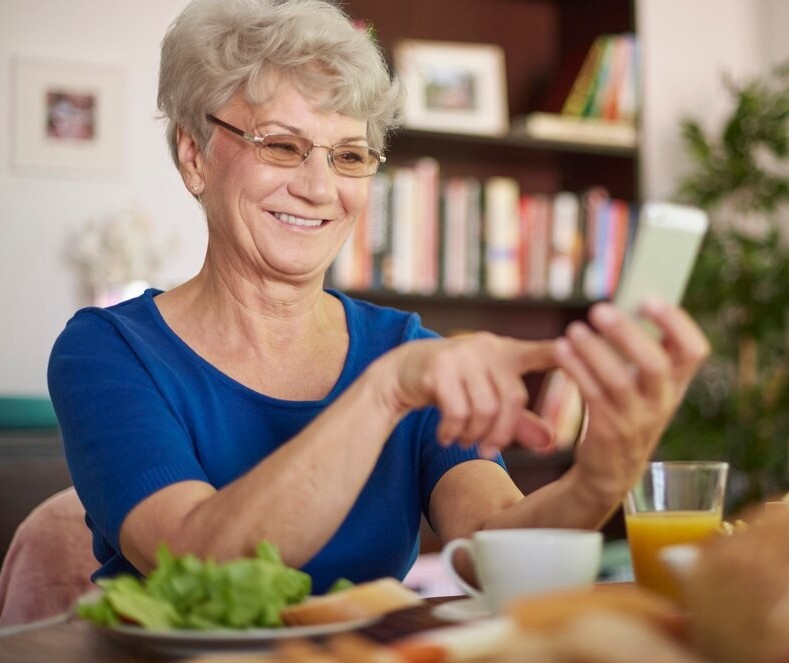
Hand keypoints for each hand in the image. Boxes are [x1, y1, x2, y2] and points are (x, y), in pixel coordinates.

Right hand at [378, 333, 557, 455]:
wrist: (401, 374)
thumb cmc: (451, 386)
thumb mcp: (486, 399)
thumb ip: (518, 420)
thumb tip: (550, 442)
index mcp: (505, 352)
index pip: (540, 352)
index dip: (563, 357)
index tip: (581, 360)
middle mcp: (487, 347)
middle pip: (512, 399)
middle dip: (500, 434)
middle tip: (485, 452)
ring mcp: (463, 354)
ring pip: (485, 409)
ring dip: (473, 436)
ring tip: (462, 442)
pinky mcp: (440, 366)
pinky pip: (458, 411)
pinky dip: (453, 432)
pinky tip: (445, 437)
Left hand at [554, 299, 709, 504]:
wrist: (610, 471)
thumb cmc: (626, 414)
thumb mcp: (646, 388)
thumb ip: (644, 352)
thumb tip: (620, 307)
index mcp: (676, 384)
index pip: (694, 350)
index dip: (676, 323)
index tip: (648, 300)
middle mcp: (662, 401)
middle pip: (655, 364)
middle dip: (627, 334)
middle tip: (600, 309)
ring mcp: (636, 419)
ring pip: (619, 381)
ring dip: (594, 351)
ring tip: (573, 329)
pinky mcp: (608, 431)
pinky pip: (593, 396)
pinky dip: (577, 370)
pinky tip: (561, 351)